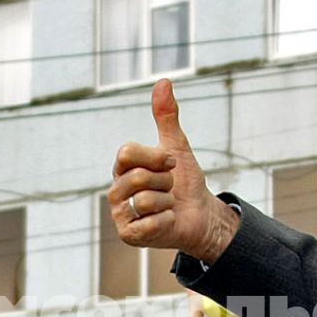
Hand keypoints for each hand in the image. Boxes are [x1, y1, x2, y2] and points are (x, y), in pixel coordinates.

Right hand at [110, 80, 238, 263]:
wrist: (200, 215)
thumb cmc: (185, 182)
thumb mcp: (177, 146)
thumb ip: (167, 116)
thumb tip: (164, 81)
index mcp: (122, 167)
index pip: (127, 152)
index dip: (156, 157)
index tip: (170, 164)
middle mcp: (116, 189)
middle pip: (138, 177)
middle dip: (165, 182)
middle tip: (170, 188)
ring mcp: (120, 214)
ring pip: (146, 200)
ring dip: (168, 202)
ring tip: (168, 206)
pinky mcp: (128, 235)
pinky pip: (150, 223)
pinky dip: (167, 221)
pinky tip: (166, 222)